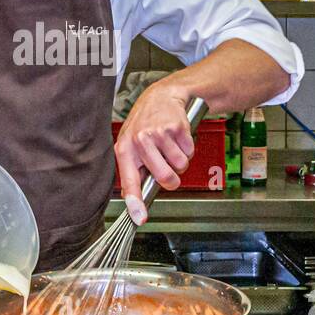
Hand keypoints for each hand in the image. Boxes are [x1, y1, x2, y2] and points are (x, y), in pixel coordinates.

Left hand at [113, 84, 194, 225]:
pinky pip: (189, 151)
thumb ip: (134, 171)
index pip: (129, 181)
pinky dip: (188, 148)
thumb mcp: (131, 144)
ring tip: (170, 146)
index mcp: (125, 149)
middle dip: (172, 178)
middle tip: (168, 167)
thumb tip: (135, 201)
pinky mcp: (177, 127)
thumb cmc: (145, 124)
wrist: (162, 96)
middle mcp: (140, 141)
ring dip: (180, 160)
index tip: (140, 218)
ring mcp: (159, 133)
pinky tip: (177, 137)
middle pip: (165, 177)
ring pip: (180, 165)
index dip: (135, 202)